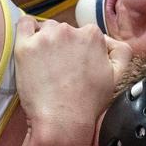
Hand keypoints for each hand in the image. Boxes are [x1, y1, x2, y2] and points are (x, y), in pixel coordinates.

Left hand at [13, 16, 131, 140]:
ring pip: (45, 29)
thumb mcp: (117, 76)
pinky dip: (27, 31)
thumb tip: (110, 40)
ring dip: (44, 41)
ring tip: (44, 65)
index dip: (78, 49)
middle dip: (61, 45)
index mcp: (92, 35)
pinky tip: (30, 47)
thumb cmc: (87, 102)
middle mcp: (69, 31)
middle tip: (58, 69)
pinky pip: (24, 25)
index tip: (73, 63)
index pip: (84, 33)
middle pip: (63, 30)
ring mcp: (46, 37)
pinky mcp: (25, 46)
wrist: (62, 120)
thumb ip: (121, 52)